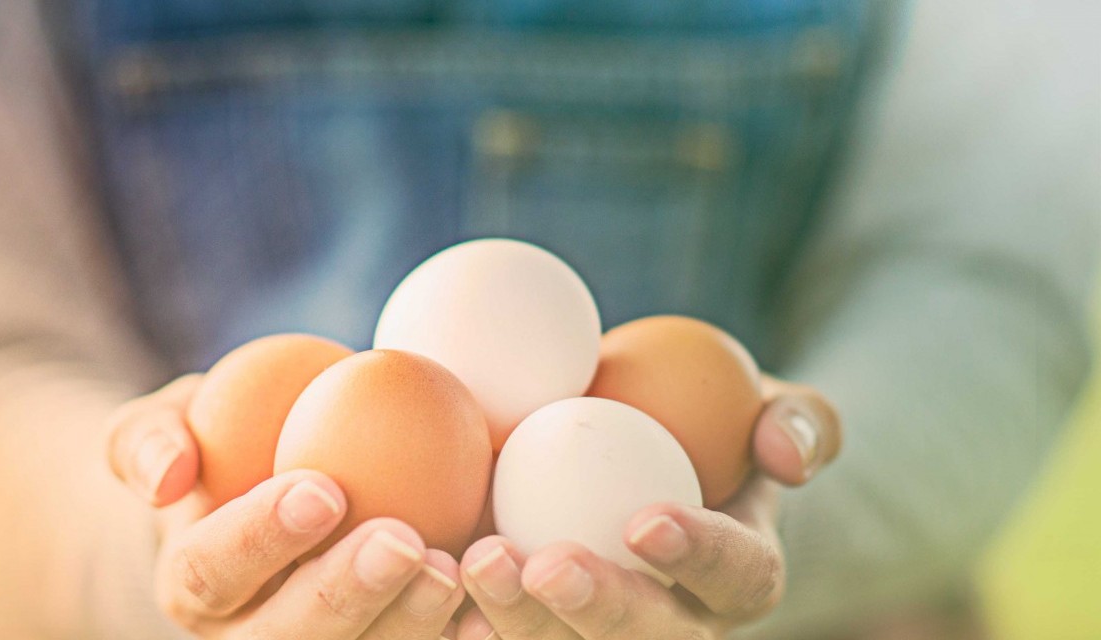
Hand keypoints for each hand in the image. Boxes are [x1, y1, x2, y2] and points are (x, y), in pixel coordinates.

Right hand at [106, 375, 464, 638]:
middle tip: (406, 541)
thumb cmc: (226, 446)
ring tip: (458, 573)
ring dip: (407, 625)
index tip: (322, 489)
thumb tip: (167, 475)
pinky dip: (455, 635)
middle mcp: (247, 637)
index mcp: (193, 584)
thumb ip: (149, 437)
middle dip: (344, 596)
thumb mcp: (175, 421)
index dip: (260, 538)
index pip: (212, 571)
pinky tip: (493, 608)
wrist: (275, 491)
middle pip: (284, 639)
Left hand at [456, 375, 841, 638]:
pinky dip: (472, 623)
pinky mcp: (546, 625)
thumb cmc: (700, 414)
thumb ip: (800, 417)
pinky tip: (436, 589)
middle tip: (545, 563)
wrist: (622, 440)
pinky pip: (512, 637)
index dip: (701, 556)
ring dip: (523, 623)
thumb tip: (785, 455)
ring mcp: (605, 632)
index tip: (643, 520)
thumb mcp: (762, 399)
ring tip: (478, 564)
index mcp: (741, 573)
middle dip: (602, 612)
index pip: (740, 575)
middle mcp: (682, 624)